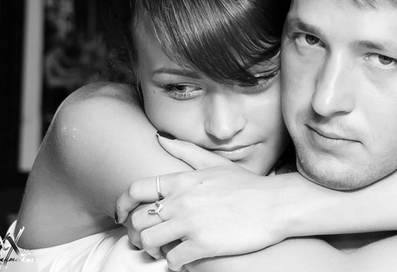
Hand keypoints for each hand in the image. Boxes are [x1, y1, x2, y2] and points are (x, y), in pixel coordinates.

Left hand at [117, 137, 295, 270]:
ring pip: (150, 242)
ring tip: (164, 251)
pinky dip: (174, 264)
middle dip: (137, 233)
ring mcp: (190, 223)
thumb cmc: (247, 185)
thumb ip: (185, 151)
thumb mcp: (215, 163)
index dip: (122, 204)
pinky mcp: (202, 244)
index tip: (122, 215)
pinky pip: (173, 260)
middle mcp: (181, 201)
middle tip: (146, 239)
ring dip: (153, 250)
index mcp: (182, 181)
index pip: (136, 189)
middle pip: (139, 220)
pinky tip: (184, 260)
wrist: (274, 204)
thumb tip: (160, 137)